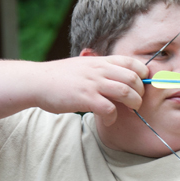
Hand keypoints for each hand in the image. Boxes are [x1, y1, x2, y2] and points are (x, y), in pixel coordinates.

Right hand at [32, 56, 147, 124]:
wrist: (36, 81)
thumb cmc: (60, 77)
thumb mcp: (84, 65)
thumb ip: (101, 69)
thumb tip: (118, 77)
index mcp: (101, 61)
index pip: (132, 62)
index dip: (143, 74)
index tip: (142, 85)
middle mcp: (100, 70)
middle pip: (134, 78)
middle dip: (141, 92)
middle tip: (137, 101)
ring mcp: (93, 84)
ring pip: (126, 92)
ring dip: (133, 104)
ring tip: (130, 110)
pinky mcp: (85, 98)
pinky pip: (109, 108)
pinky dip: (113, 116)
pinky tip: (108, 119)